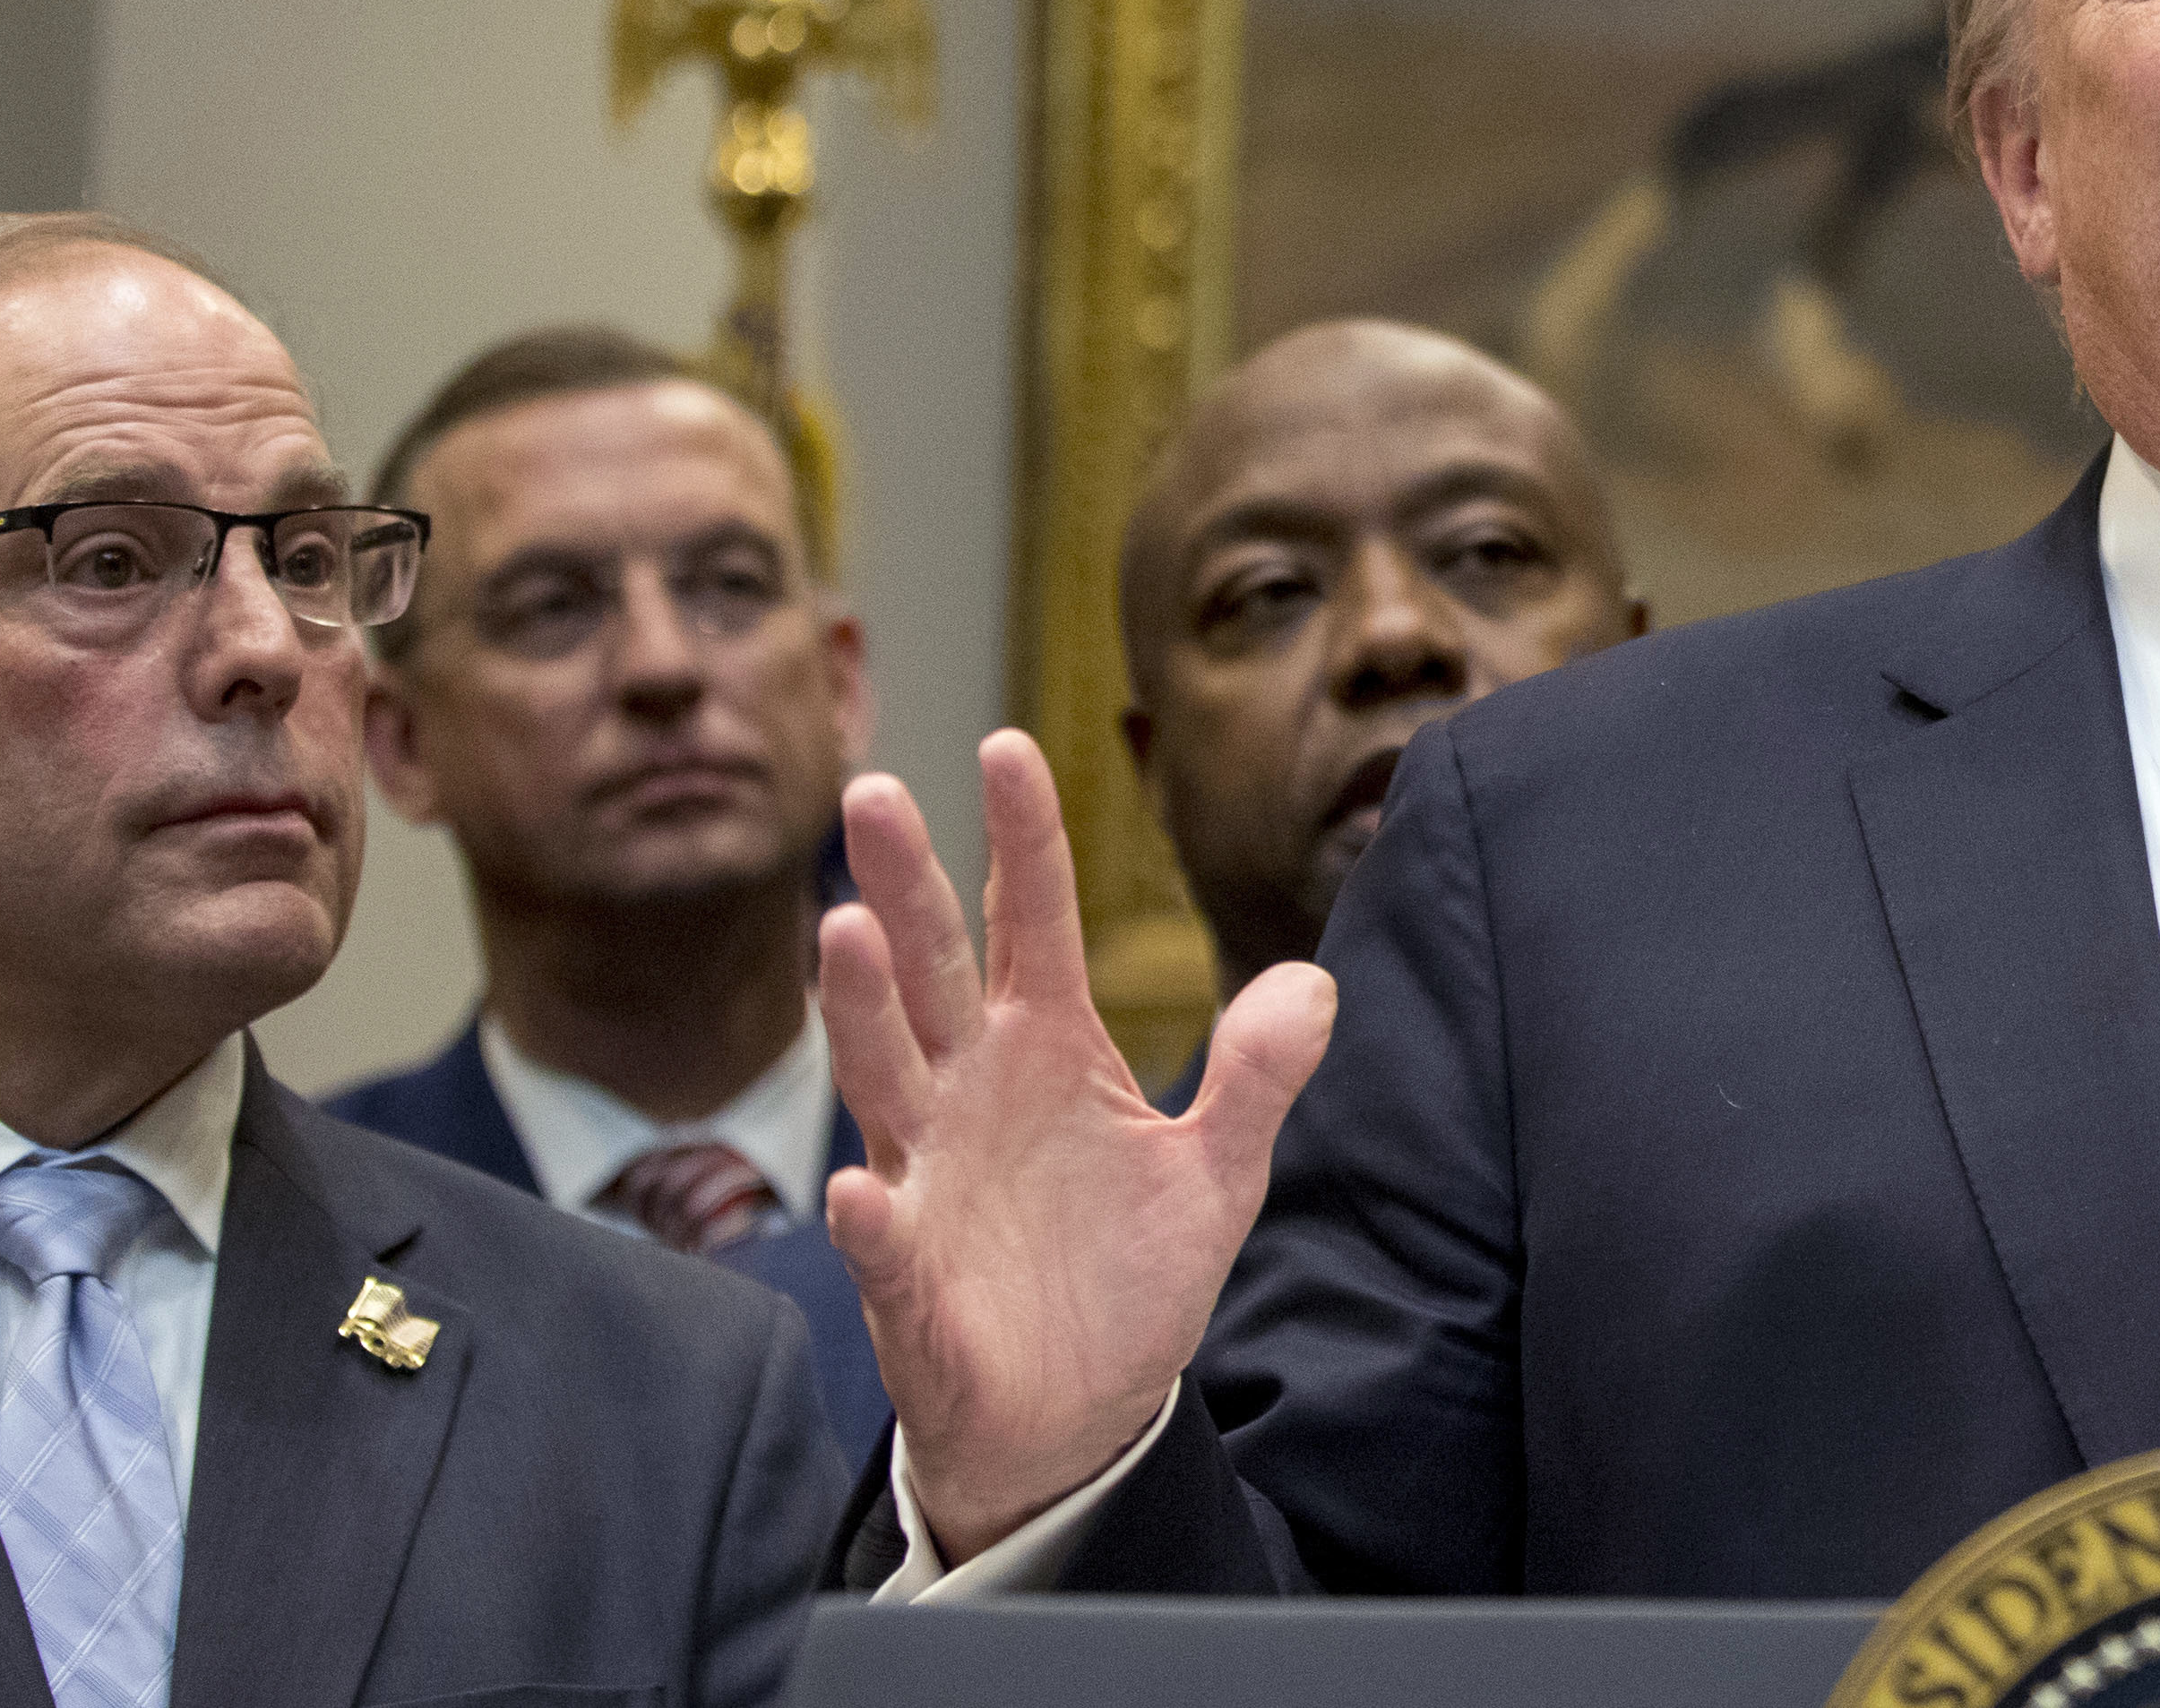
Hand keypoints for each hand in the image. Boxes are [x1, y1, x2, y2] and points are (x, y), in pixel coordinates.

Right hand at [820, 730, 1335, 1560]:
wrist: (1079, 1414)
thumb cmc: (1129, 1277)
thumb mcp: (1222, 1171)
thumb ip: (1259, 1074)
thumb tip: (1313, 980)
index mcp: (1050, 1049)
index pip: (1032, 922)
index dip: (1024, 838)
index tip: (1013, 744)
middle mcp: (974, 1092)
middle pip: (935, 968)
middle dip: (904, 883)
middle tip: (874, 789)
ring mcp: (931, 1176)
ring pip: (887, 1075)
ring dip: (862, 1008)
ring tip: (846, 932)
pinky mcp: (913, 1278)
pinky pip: (887, 1240)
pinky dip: (872, 1218)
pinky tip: (859, 1188)